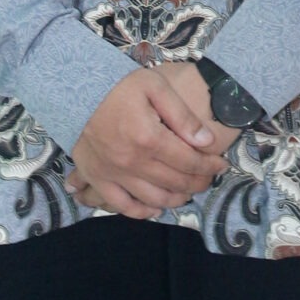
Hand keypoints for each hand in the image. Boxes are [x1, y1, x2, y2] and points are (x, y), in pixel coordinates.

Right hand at [64, 67, 231, 219]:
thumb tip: (206, 142)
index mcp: (148, 138)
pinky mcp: (99, 180)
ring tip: (189, 191)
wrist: (77, 92)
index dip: (210, 165)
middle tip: (209, 177)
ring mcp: (114, 175)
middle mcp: (132, 162)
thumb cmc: (119, 86)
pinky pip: (124, 206)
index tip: (221, 164)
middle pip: (175, 182)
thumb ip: (182, 115)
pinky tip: (156, 208)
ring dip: (177, 199)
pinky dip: (143, 212)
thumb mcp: (155, 87)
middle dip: (199, 182)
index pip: (189, 161)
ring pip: (154, 199)